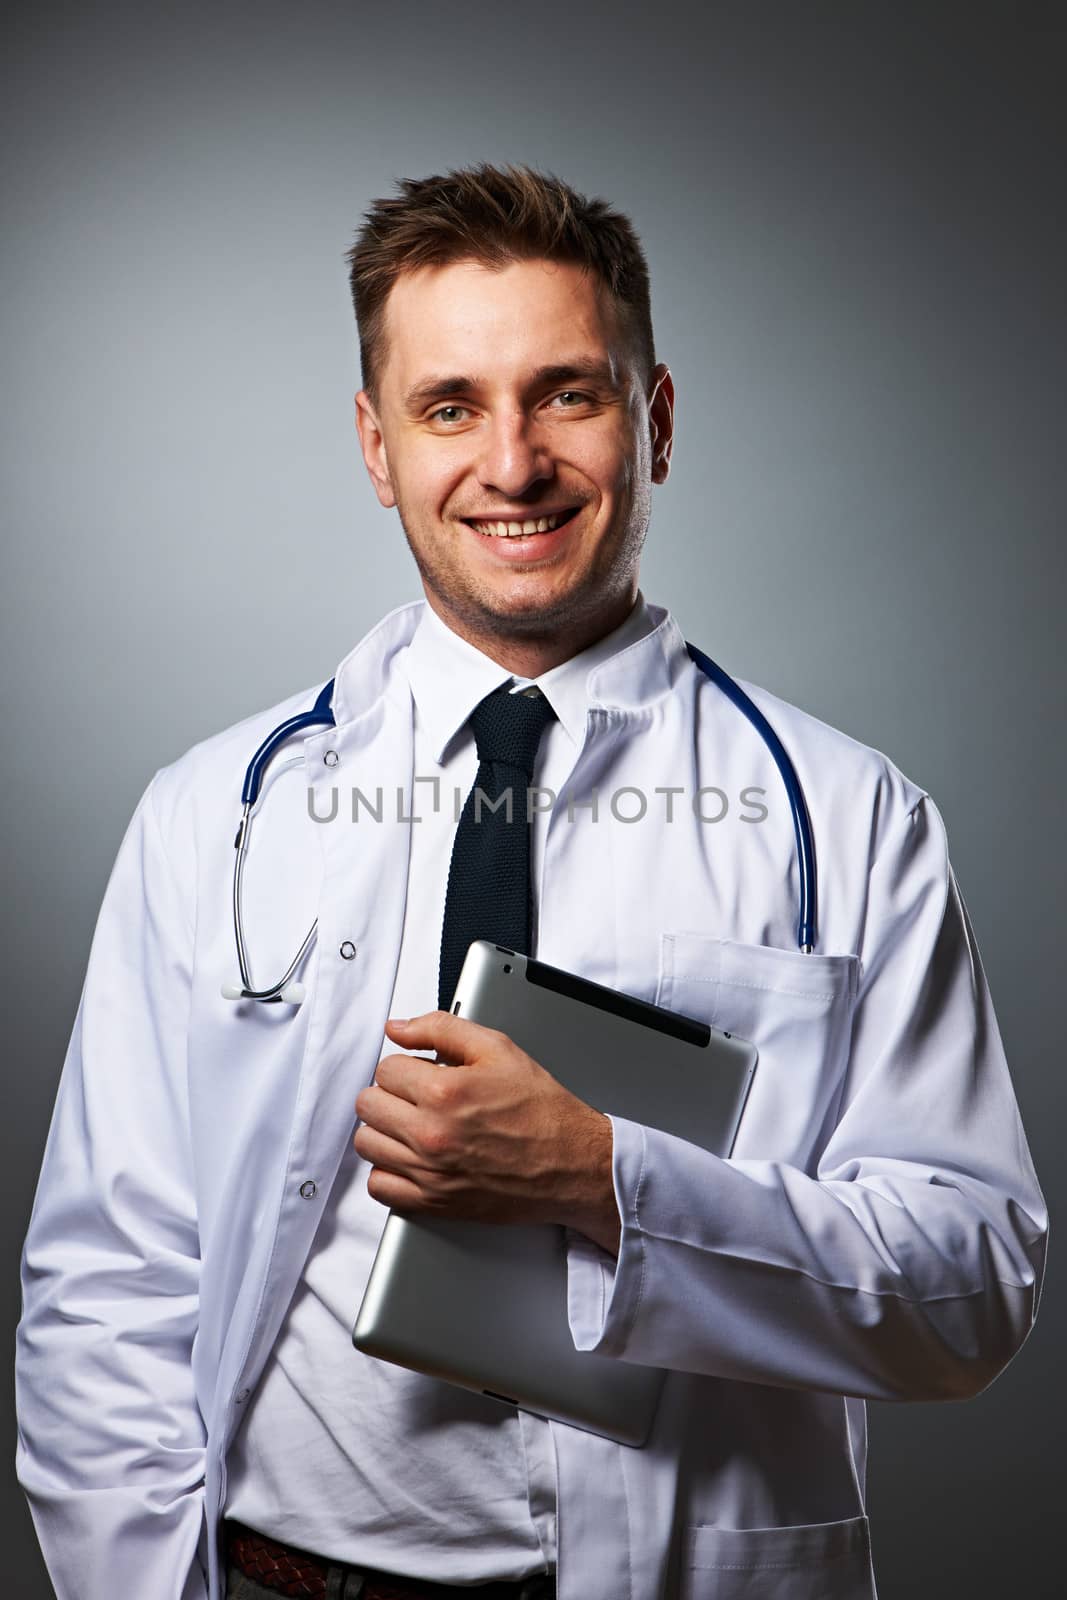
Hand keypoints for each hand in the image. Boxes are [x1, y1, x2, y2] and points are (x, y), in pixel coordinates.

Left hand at [354, 1011, 620, 1255]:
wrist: (572, 1164)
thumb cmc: (542, 1111)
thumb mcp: (499, 1049)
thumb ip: (442, 1028)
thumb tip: (399, 1028)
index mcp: (444, 1092)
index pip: (384, 1069)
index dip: (405, 1064)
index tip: (422, 1071)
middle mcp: (430, 1135)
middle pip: (368, 1105)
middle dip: (390, 1093)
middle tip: (417, 1095)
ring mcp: (429, 1172)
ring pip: (367, 1143)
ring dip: (385, 1129)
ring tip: (414, 1123)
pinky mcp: (433, 1202)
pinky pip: (379, 1186)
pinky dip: (388, 1170)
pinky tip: (411, 1157)